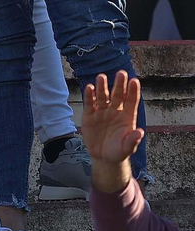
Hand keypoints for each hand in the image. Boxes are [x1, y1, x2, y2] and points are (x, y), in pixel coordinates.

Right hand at [81, 71, 142, 195]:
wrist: (103, 157)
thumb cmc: (119, 151)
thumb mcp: (127, 148)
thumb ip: (132, 140)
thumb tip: (140, 132)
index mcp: (127, 117)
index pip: (131, 101)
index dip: (133, 92)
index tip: (135, 81)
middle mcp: (115, 111)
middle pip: (117, 95)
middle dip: (119, 84)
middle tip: (121, 73)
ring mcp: (102, 112)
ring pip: (102, 96)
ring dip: (102, 87)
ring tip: (102, 77)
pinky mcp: (89, 116)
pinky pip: (89, 104)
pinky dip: (89, 96)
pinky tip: (90, 88)